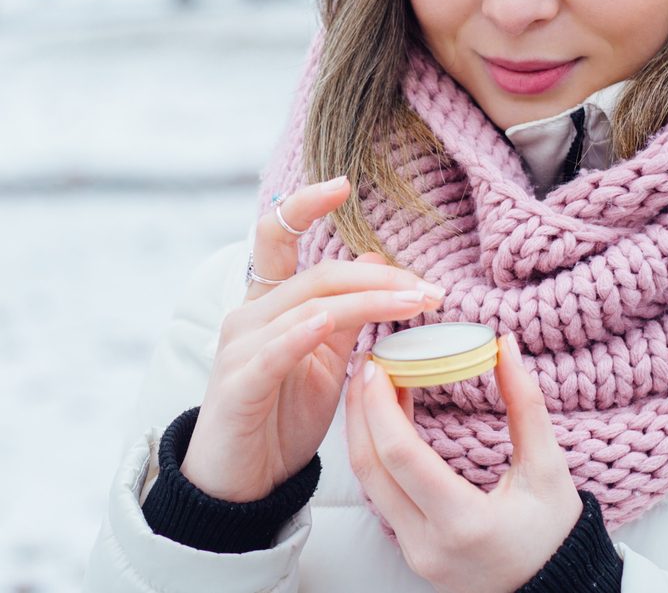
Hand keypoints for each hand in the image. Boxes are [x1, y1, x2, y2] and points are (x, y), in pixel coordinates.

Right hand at [179, 175, 445, 502]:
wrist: (241, 483)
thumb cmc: (279, 419)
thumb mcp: (322, 360)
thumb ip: (345, 312)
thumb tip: (374, 258)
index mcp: (267, 305)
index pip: (276, 237)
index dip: (303, 205)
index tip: (342, 185)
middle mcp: (248, 316)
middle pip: (316, 276)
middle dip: (378, 278)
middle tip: (429, 289)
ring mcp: (239, 348)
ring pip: (307, 306)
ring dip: (366, 302)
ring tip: (413, 304)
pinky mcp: (238, 384)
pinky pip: (273, 352)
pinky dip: (301, 334)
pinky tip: (327, 323)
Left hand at [345, 333, 584, 592]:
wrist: (554, 592)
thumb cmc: (556, 534)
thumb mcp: (549, 469)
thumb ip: (526, 405)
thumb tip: (503, 344)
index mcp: (464, 522)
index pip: (402, 456)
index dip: (381, 406)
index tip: (378, 365)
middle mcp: (427, 543)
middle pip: (370, 468)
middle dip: (360, 410)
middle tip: (367, 363)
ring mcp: (413, 552)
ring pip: (367, 483)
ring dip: (364, 430)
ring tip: (374, 385)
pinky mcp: (408, 552)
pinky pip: (380, 496)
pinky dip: (377, 454)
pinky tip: (388, 421)